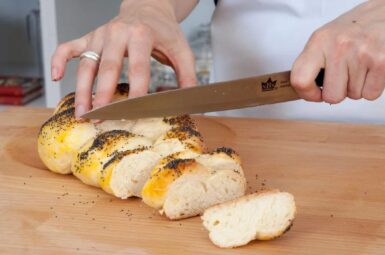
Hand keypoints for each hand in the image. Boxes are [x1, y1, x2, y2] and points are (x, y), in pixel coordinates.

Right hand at [51, 0, 197, 117]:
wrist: (148, 8)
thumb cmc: (164, 31)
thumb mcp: (181, 50)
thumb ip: (187, 74)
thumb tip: (190, 100)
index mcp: (141, 34)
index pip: (139, 68)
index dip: (137, 91)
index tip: (134, 112)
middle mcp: (117, 33)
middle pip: (107, 67)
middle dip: (103, 95)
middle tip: (101, 118)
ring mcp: (100, 35)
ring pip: (85, 64)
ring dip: (81, 90)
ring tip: (81, 113)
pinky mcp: (89, 38)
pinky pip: (68, 48)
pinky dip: (58, 60)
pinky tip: (55, 77)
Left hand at [291, 0, 384, 103]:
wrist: (383, 14)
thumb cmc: (352, 30)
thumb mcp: (324, 39)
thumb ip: (311, 63)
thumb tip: (303, 91)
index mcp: (319, 41)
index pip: (300, 80)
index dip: (307, 94)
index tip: (315, 93)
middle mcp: (338, 47)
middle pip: (331, 96)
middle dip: (338, 92)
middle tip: (344, 76)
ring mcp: (361, 54)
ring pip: (353, 95)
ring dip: (356, 87)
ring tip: (359, 66)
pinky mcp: (381, 62)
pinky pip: (370, 94)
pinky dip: (371, 87)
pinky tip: (371, 69)